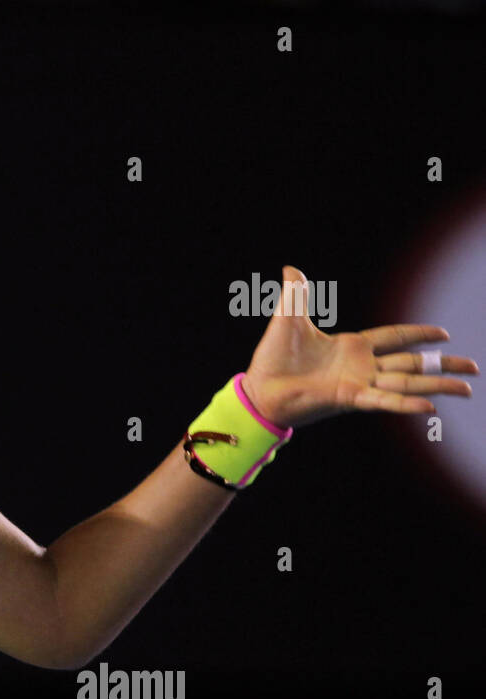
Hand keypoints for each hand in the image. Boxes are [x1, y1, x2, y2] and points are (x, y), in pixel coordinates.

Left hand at [240, 266, 477, 428]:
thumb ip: (297, 293)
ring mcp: (358, 384)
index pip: (395, 338)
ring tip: (467, 390)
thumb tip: (290, 268)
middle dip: (443, 365)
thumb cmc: (273, 358)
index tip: (444, 334)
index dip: (418, 335)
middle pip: (412, 365)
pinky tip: (430, 407)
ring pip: (407, 385)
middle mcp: (361, 367)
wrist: (257, 388)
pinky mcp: (349, 399)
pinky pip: (383, 401)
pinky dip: (406, 404)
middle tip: (474, 368)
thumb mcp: (288, 318)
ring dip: (437, 386)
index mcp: (352, 347)